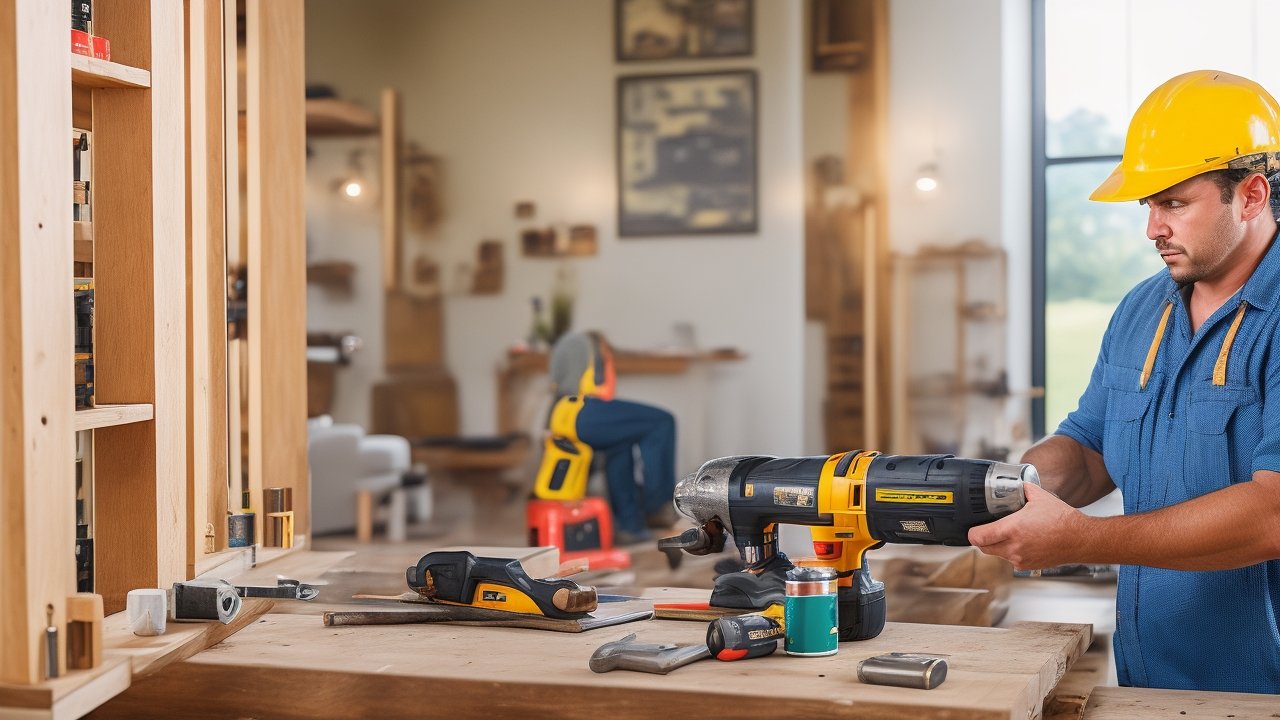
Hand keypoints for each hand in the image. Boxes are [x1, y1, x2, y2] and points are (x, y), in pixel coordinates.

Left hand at [967, 483, 1091, 570]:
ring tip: (1007, 534)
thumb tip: (1016, 484)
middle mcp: (1014, 547)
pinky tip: (1021, 542)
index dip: (971, 532)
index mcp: (1012, 529)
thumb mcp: (1040, 497)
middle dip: (982, 539)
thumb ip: (1023, 489)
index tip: (972, 528)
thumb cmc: (1062, 520)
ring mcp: (1020, 559)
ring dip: (997, 545)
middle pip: (984, 548)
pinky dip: (1011, 552)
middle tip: (987, 530)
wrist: (1080, 539)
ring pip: (997, 554)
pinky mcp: (1028, 566)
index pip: (978, 537)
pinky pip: (1011, 560)